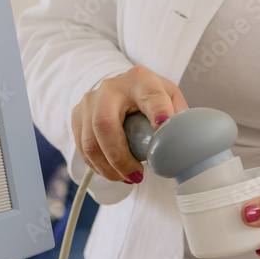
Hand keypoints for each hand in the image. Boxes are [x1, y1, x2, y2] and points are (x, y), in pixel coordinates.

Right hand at [71, 65, 188, 182]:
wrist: (124, 89)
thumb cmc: (151, 98)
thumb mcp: (171, 100)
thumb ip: (179, 118)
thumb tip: (182, 143)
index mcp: (141, 80)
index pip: (150, 94)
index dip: (157, 109)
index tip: (164, 123)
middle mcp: (111, 87)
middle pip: (105, 124)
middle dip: (119, 157)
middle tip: (137, 175)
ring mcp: (90, 101)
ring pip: (90, 141)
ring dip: (108, 167)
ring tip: (128, 178)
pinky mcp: (78, 115)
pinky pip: (82, 148)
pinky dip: (98, 166)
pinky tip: (114, 173)